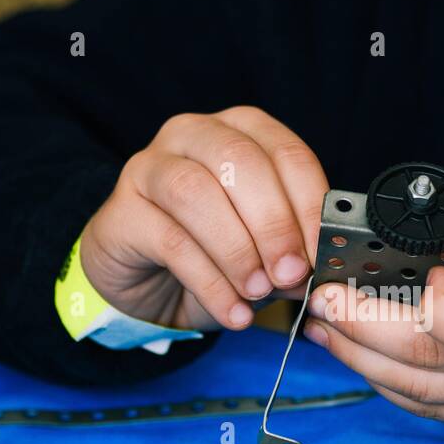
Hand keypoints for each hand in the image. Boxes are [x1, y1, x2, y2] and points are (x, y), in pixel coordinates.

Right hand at [78, 106, 324, 330]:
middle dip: (273, 223)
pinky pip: (169, 241)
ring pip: (196, 193)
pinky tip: (232, 311)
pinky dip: (209, 283)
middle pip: (240, 162)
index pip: (286, 153)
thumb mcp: (263, 250)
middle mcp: (194, 134)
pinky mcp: (121, 209)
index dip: (309, 205)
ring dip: (236, 250)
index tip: (322, 252)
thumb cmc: (215, 253)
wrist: (149, 283)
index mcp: (242, 131)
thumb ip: (290, 250)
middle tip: (290, 273)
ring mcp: (150, 166)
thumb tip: (316, 269)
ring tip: (257, 292)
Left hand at [302, 197, 443, 422]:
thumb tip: (400, 244)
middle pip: (430, 367)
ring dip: (362, 362)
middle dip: (359, 333)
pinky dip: (391, 384)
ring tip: (326, 330)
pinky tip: (363, 357)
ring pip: (422, 396)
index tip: (398, 276)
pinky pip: (435, 409)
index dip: (421, 308)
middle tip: (320, 303)